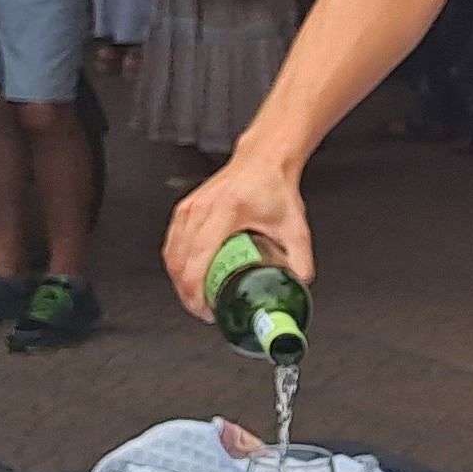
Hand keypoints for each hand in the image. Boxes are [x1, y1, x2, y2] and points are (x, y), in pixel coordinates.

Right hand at [164, 147, 310, 317]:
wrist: (264, 161)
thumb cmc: (274, 187)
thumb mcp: (295, 227)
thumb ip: (300, 259)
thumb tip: (298, 285)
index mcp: (227, 211)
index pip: (199, 258)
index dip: (197, 290)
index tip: (206, 309)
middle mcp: (203, 208)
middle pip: (180, 261)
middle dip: (187, 293)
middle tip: (203, 310)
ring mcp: (190, 207)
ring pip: (171, 254)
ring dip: (179, 281)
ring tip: (196, 298)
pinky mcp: (185, 209)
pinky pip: (172, 244)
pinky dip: (176, 265)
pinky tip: (188, 277)